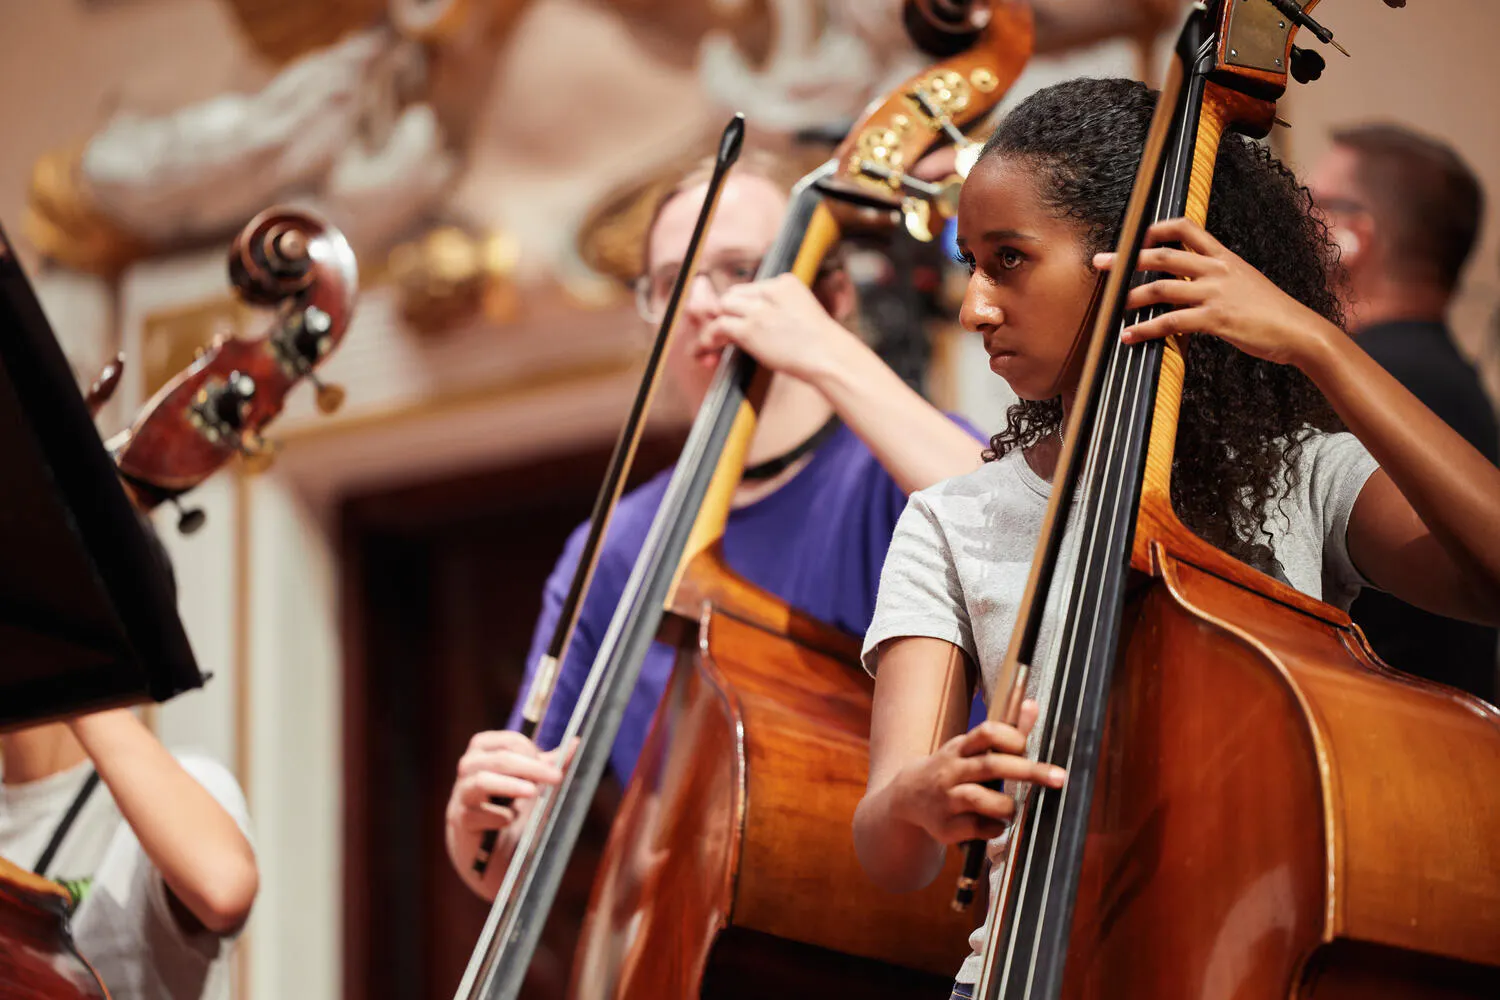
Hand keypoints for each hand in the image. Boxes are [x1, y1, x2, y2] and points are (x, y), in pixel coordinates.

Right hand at [445, 731, 572, 845]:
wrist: (491, 852)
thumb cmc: (513, 808)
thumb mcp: (533, 783)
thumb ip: (551, 764)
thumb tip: (576, 743)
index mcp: (485, 752)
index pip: (508, 741)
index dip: (530, 750)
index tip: (549, 765)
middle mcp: (469, 769)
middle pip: (498, 759)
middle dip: (530, 767)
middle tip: (556, 777)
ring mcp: (462, 795)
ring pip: (481, 782)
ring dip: (510, 786)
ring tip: (533, 792)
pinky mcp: (461, 821)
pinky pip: (475, 815)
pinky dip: (496, 816)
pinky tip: (510, 821)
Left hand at [702, 273, 852, 382]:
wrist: (829, 357)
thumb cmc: (821, 343)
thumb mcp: (802, 312)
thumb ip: (780, 308)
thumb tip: (755, 319)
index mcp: (786, 282)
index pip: (753, 288)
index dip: (745, 305)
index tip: (743, 319)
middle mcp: (770, 290)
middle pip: (735, 294)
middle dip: (729, 311)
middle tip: (727, 330)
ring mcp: (758, 310)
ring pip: (724, 306)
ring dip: (718, 322)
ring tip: (715, 339)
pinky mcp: (749, 329)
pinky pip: (719, 326)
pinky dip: (711, 336)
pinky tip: (710, 345)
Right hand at [888, 700, 1065, 845]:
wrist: (906, 796)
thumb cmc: (951, 768)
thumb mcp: (971, 747)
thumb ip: (1006, 731)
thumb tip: (1032, 705)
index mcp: (960, 748)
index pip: (986, 733)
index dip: (1012, 737)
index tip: (1026, 746)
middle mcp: (951, 770)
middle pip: (991, 766)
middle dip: (1029, 771)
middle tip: (1059, 777)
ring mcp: (945, 798)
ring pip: (980, 799)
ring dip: (1006, 805)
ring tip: (1013, 808)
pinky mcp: (944, 826)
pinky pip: (975, 828)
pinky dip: (994, 828)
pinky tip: (995, 825)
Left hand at [1094, 217, 1337, 368]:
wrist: (1300, 331)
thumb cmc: (1271, 311)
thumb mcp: (1245, 282)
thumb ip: (1218, 277)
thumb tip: (1188, 281)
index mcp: (1224, 257)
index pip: (1187, 228)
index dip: (1157, 228)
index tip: (1134, 235)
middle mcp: (1217, 269)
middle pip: (1163, 255)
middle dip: (1127, 258)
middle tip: (1100, 262)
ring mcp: (1216, 293)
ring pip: (1161, 288)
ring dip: (1130, 297)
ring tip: (1111, 307)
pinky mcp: (1216, 319)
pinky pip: (1171, 322)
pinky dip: (1145, 329)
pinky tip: (1130, 336)